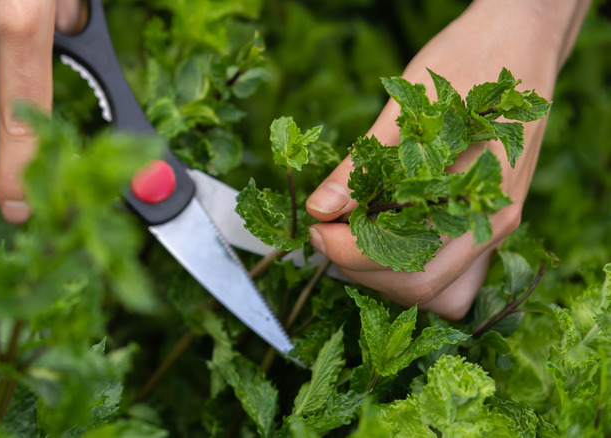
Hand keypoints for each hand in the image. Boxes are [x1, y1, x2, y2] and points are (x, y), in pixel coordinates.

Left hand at [305, 0, 589, 318]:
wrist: (520, 38)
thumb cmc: (464, 64)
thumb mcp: (404, 109)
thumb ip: (360, 167)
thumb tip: (319, 209)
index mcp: (474, 194)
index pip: (402, 257)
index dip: (346, 251)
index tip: (315, 227)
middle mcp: (492, 221)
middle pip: (419, 286)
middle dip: (360, 267)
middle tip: (327, 232)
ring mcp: (496, 225)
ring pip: (439, 291)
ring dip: (385, 276)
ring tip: (354, 236)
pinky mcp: (492, 221)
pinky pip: (457, 278)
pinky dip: (417, 273)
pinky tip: (390, 240)